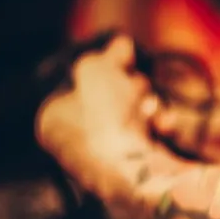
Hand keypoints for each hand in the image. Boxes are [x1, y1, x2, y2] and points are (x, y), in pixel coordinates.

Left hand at [37, 35, 156, 165]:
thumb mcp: (96, 71)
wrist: (136, 174)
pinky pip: (153, 138)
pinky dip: (162, 127)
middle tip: (138, 87)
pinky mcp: (141, 172)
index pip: (81, 85)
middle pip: (111, 100)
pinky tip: (165, 126)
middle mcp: (78, 145)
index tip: (127, 59)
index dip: (106, 68)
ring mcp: (110, 162)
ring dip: (150, 105)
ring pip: (136, 117)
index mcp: (54, 122)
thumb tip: (122, 44)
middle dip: (131, 88)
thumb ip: (108, 54)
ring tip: (151, 109)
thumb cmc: (104, 121)